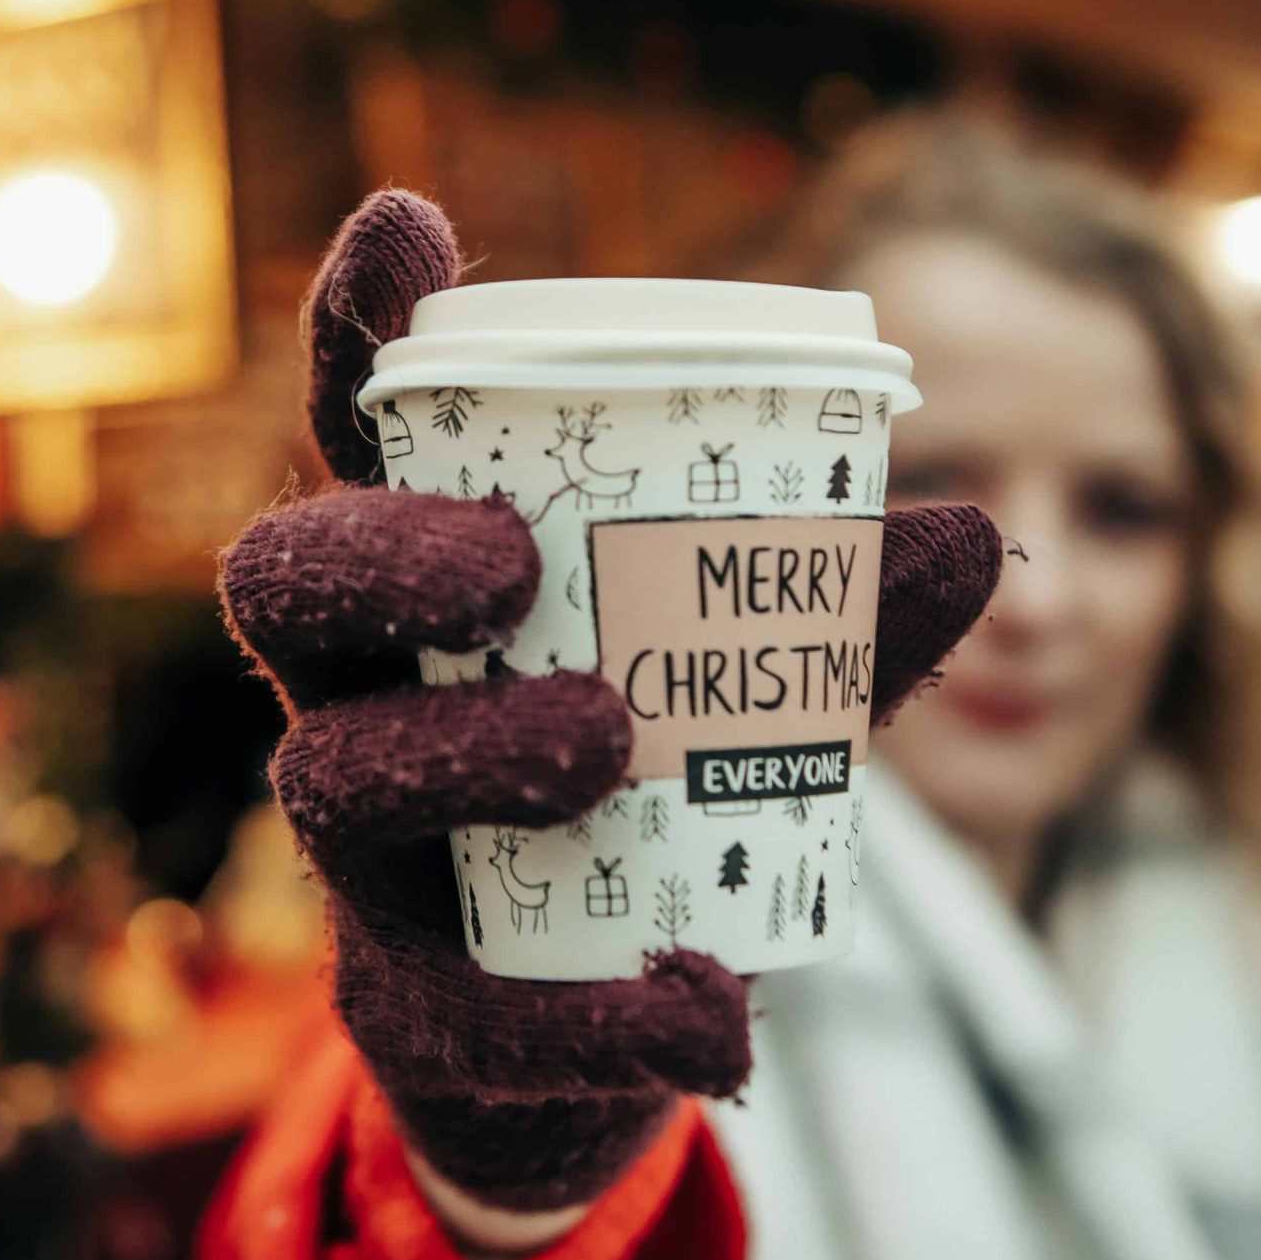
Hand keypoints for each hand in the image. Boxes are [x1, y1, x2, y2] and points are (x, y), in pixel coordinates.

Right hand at [219, 191, 1000, 1229]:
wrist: (596, 1041)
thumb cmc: (648, 809)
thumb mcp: (743, 696)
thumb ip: (833, 617)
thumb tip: (976, 528)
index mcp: (428, 596)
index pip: (364, 447)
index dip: (359, 335)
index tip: (407, 218)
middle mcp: (360, 699)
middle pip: (284, 588)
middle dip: (375, 548)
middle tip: (505, 556)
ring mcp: (367, 860)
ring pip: (336, 778)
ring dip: (468, 745)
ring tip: (607, 739)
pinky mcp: (411, 1009)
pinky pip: (469, 1009)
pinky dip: (601, 1013)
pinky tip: (714, 1019)